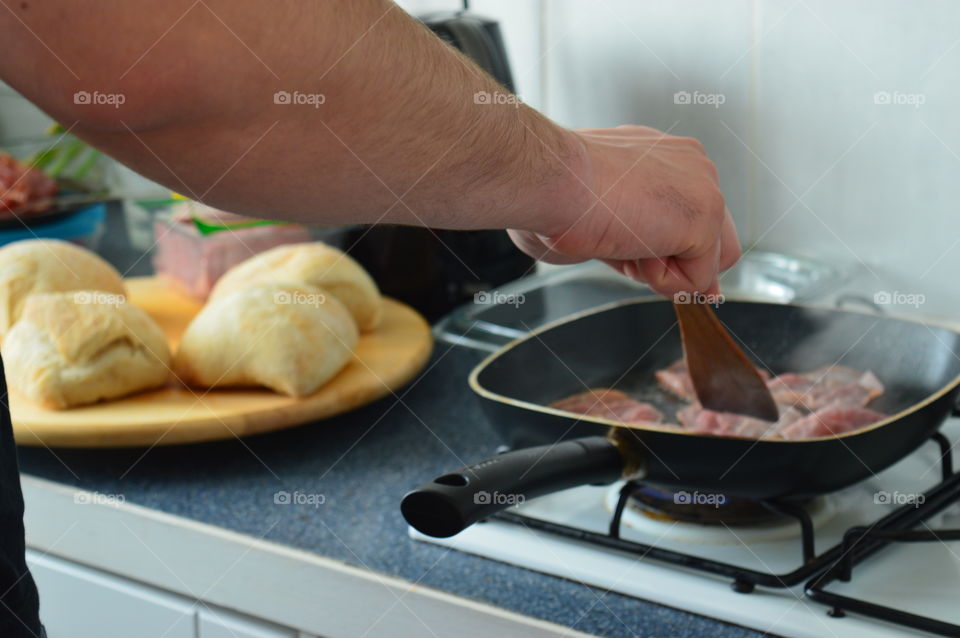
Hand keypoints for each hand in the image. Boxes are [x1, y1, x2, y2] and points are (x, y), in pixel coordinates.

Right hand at [509, 125, 740, 296]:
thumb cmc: (555, 199)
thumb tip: (693, 287)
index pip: (691, 217)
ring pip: (705, 263)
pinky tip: (627, 244)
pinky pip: (695, 279)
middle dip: (676, 264)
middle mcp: (690, 164)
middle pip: (716, 241)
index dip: (671, 251)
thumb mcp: (610, 224)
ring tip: (620, 240)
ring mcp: (704, 186)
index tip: (639, 258)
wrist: (549, 180)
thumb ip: (649, 248)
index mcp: (662, 158)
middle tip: (628, 254)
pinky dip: (659, 280)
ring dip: (662, 269)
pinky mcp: (705, 215)